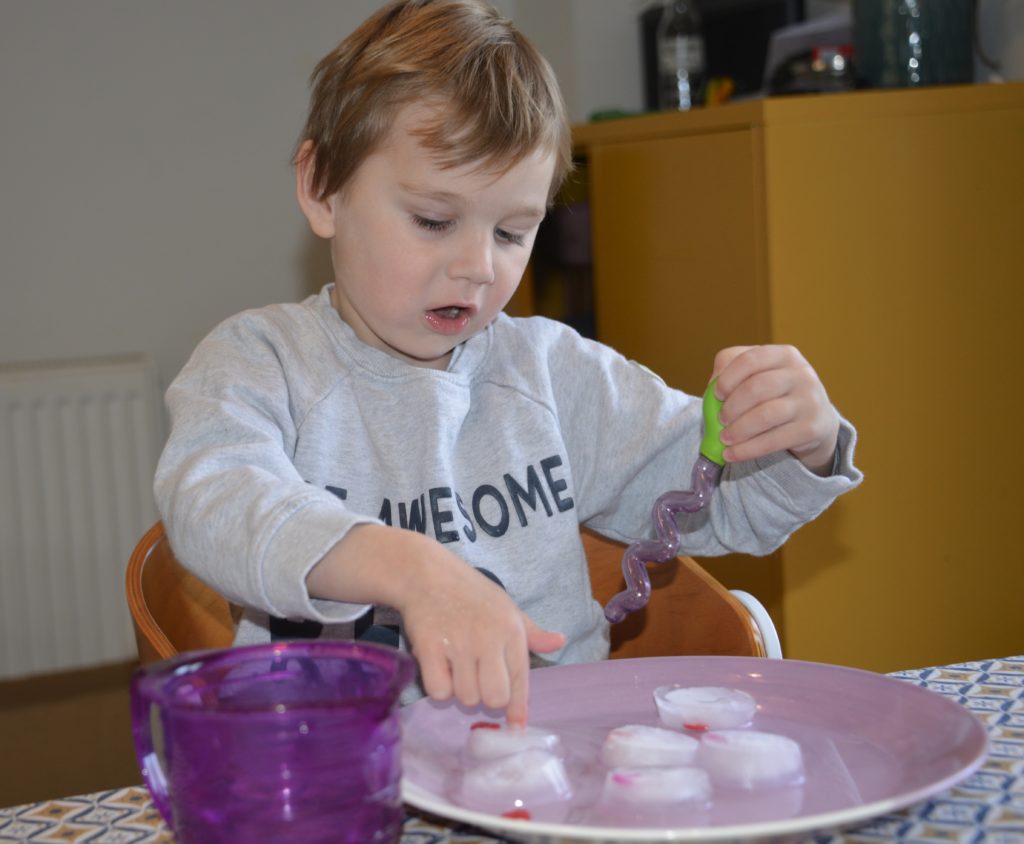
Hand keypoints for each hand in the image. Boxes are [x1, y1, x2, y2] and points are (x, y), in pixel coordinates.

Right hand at [307, 524, 563, 725]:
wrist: (426, 574)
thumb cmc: (470, 593)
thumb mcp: (506, 607)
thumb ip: (532, 632)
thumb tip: (560, 643)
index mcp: (511, 629)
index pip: (521, 680)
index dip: (519, 708)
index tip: (517, 726)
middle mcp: (488, 638)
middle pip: (494, 698)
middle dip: (486, 697)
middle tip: (477, 680)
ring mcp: (458, 644)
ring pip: (466, 697)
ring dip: (461, 691)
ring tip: (457, 667)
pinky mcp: (429, 648)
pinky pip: (439, 692)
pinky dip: (439, 687)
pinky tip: (439, 667)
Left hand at [711, 345, 839, 474]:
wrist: (816, 418)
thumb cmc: (776, 392)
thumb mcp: (759, 372)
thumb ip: (732, 367)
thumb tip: (713, 383)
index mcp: (784, 354)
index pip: (750, 360)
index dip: (728, 378)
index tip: (716, 394)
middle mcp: (801, 374)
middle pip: (756, 388)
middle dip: (732, 407)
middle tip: (720, 420)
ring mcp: (809, 401)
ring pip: (765, 415)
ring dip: (738, 430)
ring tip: (724, 439)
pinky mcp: (811, 428)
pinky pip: (774, 441)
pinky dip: (747, 450)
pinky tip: (731, 455)